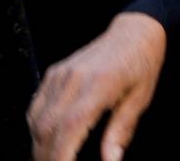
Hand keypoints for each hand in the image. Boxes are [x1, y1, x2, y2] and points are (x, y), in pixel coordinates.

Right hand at [28, 13, 166, 160]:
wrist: (136, 31)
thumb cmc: (143, 63)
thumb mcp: (141, 99)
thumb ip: (122, 131)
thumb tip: (111, 159)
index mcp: (100, 84)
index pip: (70, 126)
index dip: (62, 155)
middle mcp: (75, 78)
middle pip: (47, 127)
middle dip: (48, 156)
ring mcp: (61, 74)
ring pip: (37, 119)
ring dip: (40, 144)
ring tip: (53, 157)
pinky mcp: (54, 72)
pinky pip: (36, 106)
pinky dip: (37, 127)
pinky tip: (48, 137)